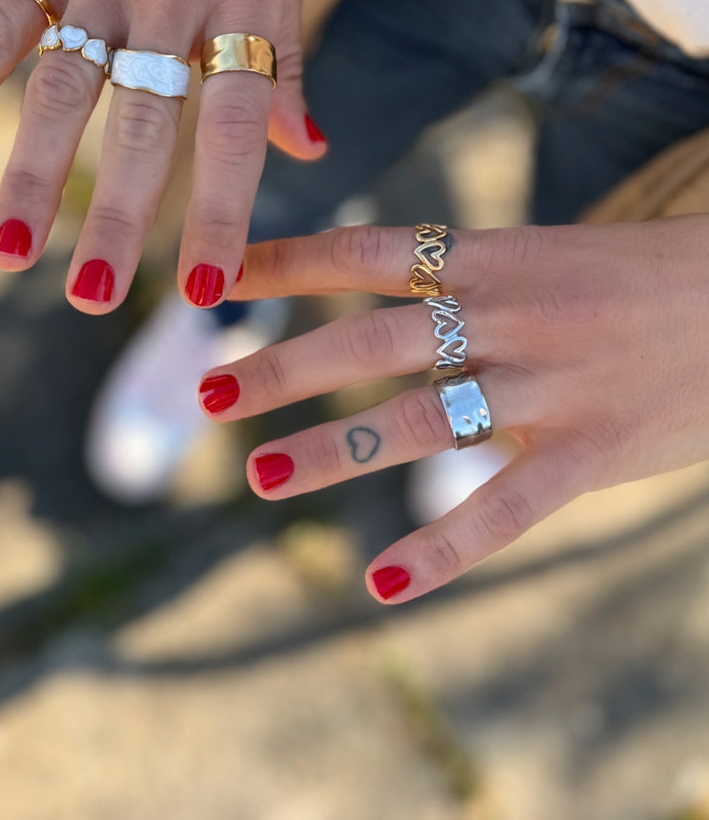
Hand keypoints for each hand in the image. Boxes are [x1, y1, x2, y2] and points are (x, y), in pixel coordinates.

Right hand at [0, 0, 322, 312]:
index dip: (220, 207)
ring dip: (34, 176)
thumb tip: (311, 150)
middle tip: (92, 299)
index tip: (202, 287)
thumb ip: (287, 59)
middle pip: (145, 122)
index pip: (237, 125)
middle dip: (119, 216)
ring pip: (64, 88)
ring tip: (12, 258)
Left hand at [198, 218, 708, 601]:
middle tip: (204, 393)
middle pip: (369, 342)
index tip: (214, 283)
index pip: (363, 253)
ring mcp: (545, 386)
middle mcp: (503, 317)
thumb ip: (464, 283)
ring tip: (260, 478)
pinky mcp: (589, 453)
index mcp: (490, 259)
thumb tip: (379, 305)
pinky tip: (383, 583)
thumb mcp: (541, 258)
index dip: (282, 266)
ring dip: (331, 453)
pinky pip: (503, 509)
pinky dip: (441, 550)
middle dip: (282, 368)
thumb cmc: (633, 279)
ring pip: (418, 424)